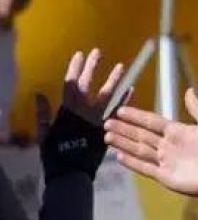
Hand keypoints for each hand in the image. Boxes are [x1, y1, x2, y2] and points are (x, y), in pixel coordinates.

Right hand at [39, 48, 124, 180]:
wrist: (70, 172)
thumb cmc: (55, 154)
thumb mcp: (44, 133)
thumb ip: (43, 113)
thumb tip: (38, 95)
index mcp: (66, 111)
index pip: (70, 84)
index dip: (75, 68)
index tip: (79, 54)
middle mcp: (82, 112)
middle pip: (87, 85)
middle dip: (91, 67)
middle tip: (97, 51)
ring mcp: (97, 119)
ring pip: (106, 96)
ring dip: (113, 80)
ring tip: (121, 66)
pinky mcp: (109, 129)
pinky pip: (119, 112)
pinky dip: (125, 100)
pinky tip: (132, 88)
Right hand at [104, 88, 197, 198]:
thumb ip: (197, 107)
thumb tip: (189, 89)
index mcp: (177, 131)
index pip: (151, 121)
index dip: (136, 116)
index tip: (120, 110)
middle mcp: (168, 145)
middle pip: (141, 135)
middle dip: (124, 129)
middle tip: (105, 122)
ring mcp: (165, 161)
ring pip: (139, 150)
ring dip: (123, 143)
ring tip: (106, 136)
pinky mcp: (164, 176)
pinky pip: (144, 167)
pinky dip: (132, 162)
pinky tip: (119, 156)